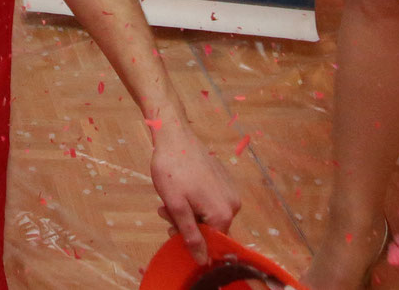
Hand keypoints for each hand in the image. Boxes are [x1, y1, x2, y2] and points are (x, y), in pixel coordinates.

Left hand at [149, 116, 239, 259]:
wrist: (174, 136)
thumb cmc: (172, 170)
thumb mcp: (176, 206)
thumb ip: (191, 235)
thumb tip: (203, 261)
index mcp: (223, 214)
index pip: (211, 243)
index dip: (191, 241)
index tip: (171, 230)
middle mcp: (233, 205)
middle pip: (211, 229)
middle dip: (187, 225)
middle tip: (164, 212)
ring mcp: (230, 191)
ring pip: (210, 215)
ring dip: (189, 213)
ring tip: (167, 200)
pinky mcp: (225, 181)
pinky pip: (212, 201)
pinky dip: (196, 202)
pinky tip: (181, 191)